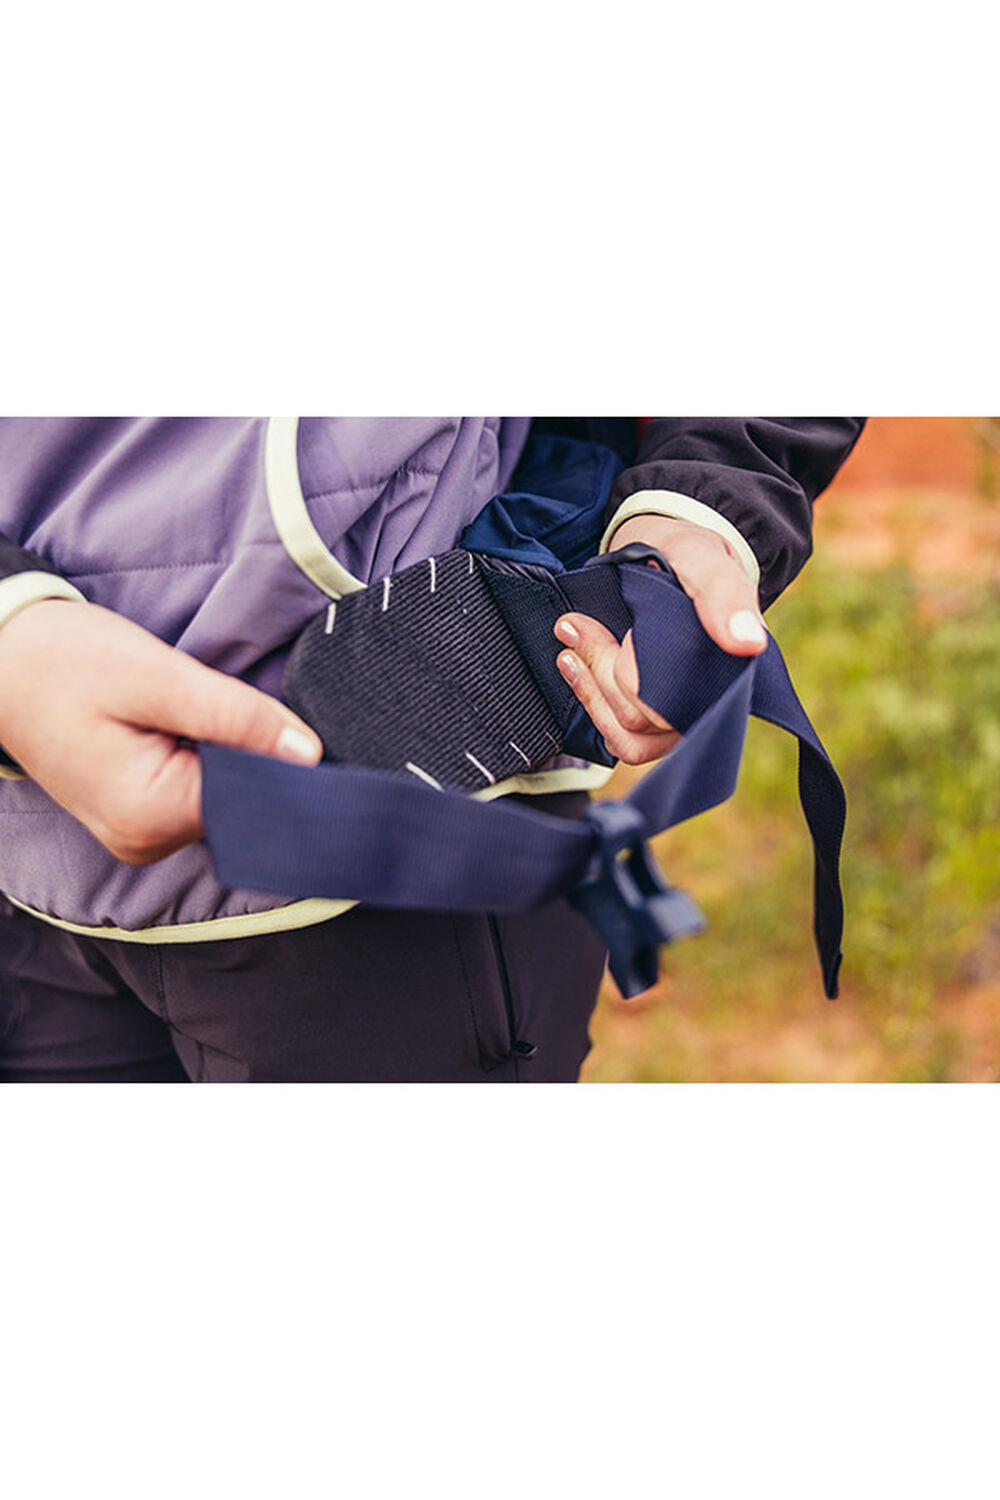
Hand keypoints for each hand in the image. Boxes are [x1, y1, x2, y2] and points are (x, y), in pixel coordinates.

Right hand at [0, 599, 321, 863]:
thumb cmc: (64, 661)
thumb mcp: (156, 676)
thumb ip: (236, 716)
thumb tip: (309, 754)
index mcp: (151, 817)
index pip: (256, 800)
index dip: (278, 755)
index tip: (270, 713)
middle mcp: (148, 841)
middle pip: (241, 801)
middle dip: (247, 750)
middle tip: (206, 699)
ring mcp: (141, 834)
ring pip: (222, 794)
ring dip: (223, 750)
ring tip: (181, 708)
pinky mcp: (138, 814)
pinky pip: (196, 790)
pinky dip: (203, 757)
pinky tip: (177, 726)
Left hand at [554, 514, 766, 765]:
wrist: (665, 555)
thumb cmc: (688, 559)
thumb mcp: (705, 561)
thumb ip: (725, 595)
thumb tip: (747, 643)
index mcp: (732, 669)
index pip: (680, 697)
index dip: (636, 664)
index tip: (621, 629)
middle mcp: (711, 703)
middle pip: (646, 716)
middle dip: (602, 669)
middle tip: (574, 625)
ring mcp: (683, 718)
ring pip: (630, 732)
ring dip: (590, 688)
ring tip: (567, 647)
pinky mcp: (657, 724)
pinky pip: (624, 739)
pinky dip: (593, 704)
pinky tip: (574, 669)